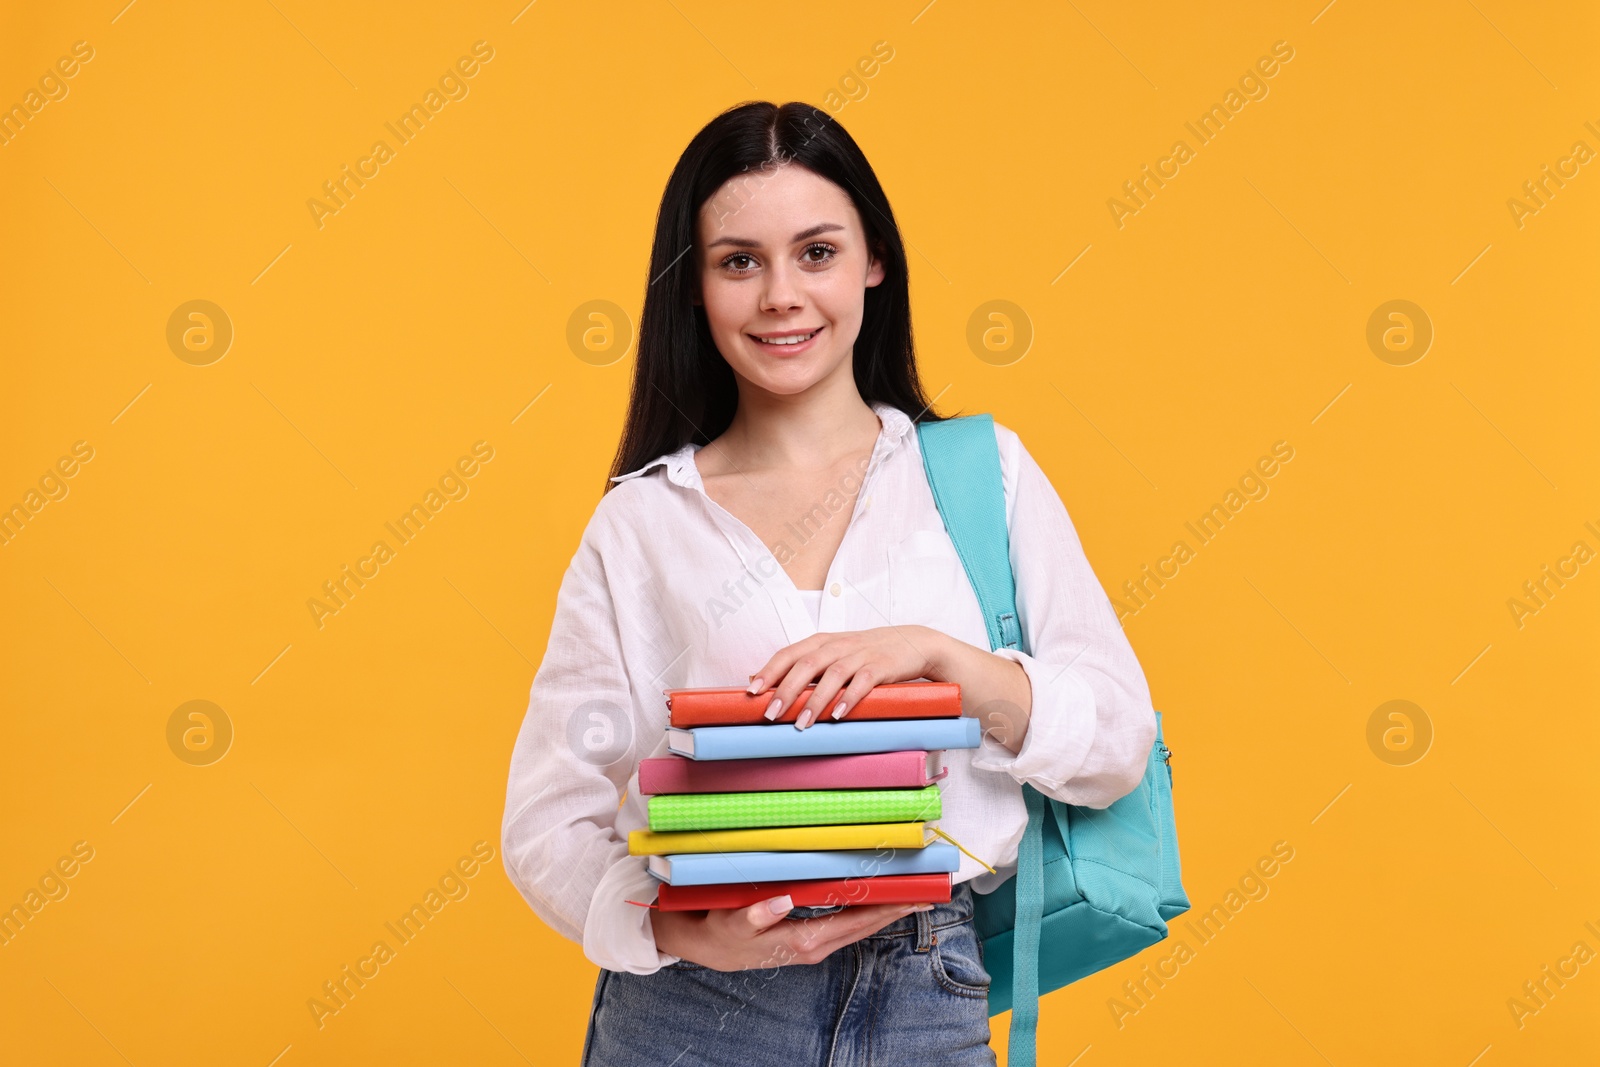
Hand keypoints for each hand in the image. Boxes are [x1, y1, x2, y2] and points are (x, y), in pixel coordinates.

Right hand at [652, 895, 933, 970]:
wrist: (712, 949)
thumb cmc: (724, 933)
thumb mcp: (733, 923)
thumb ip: (755, 915)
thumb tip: (781, 901)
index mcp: (804, 940)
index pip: (855, 922)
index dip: (885, 908)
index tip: (911, 896)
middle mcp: (816, 946)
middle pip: (865, 926)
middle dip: (895, 909)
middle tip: (927, 892)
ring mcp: (815, 945)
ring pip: (859, 927)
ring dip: (884, 911)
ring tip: (910, 894)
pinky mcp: (810, 939)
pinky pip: (848, 925)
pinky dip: (867, 913)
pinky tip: (876, 901)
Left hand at [746, 626, 949, 728]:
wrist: (912, 643)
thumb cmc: (865, 652)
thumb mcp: (833, 654)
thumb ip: (802, 666)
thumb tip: (759, 682)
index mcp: (822, 641)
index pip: (789, 653)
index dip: (769, 671)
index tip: (752, 691)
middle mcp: (838, 645)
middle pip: (806, 664)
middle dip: (786, 690)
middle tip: (771, 714)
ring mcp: (860, 655)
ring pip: (832, 675)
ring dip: (815, 700)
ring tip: (802, 724)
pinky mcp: (882, 666)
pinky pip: (863, 682)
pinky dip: (849, 698)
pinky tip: (838, 715)